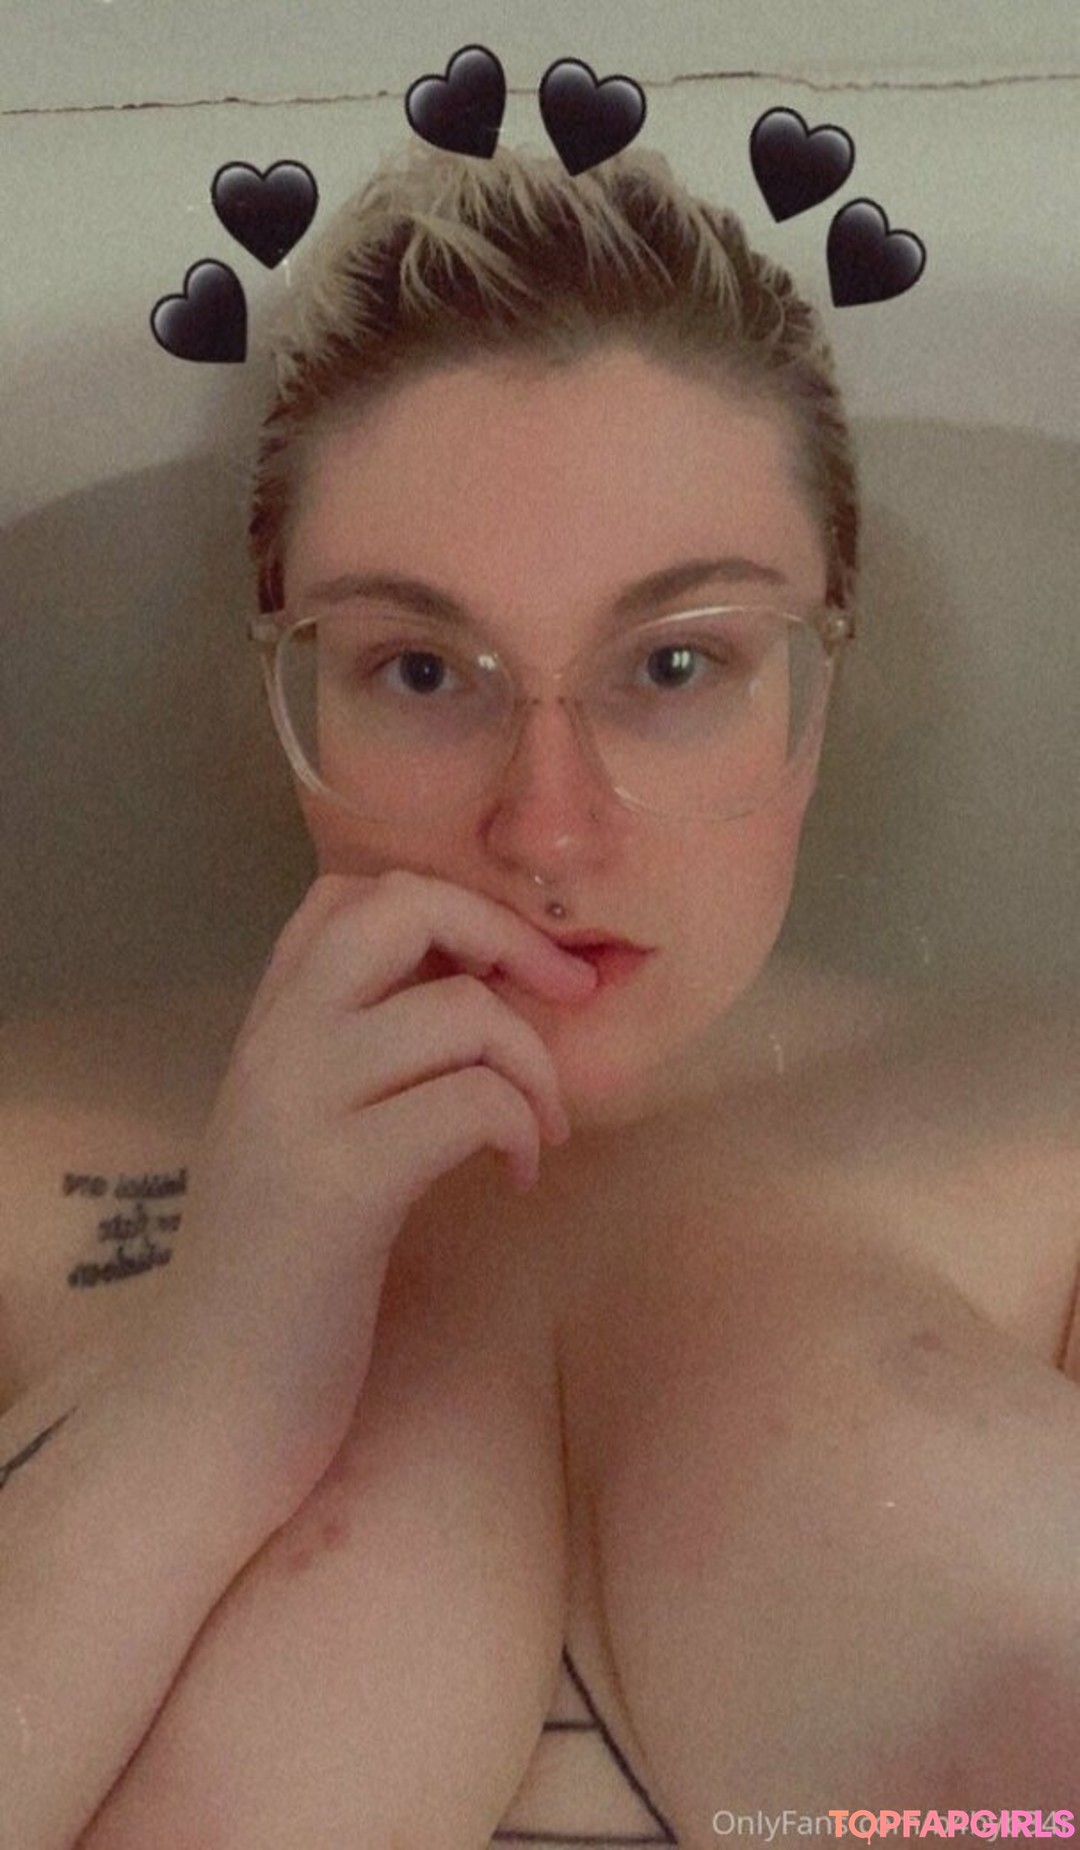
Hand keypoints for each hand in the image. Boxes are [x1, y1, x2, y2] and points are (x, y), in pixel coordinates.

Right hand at [140, 870, 596, 1501]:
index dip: (449, 907)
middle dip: (510, 939)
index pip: (348, 893)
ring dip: (535, 1065)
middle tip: (566, 999)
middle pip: (405, 909)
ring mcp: (302, 1110)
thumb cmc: (278, 1272)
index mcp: (268, 1028)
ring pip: (460, 1011)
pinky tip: (518, 1178)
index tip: (505, 972)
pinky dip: (519, 1131)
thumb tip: (478, 994)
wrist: (208, 1400)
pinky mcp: (342, 1186)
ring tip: (540, 1131)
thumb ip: (357, 1056)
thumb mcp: (302, 1133)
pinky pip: (470, 1103)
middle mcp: (276, 1047)